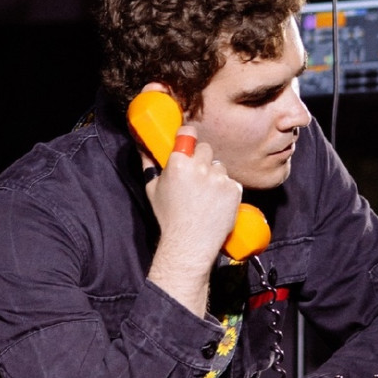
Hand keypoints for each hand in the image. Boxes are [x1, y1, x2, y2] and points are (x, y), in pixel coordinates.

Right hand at [146, 126, 242, 316]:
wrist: (190, 243)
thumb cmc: (169, 218)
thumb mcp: (153, 190)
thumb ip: (149, 166)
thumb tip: (143, 148)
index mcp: (178, 163)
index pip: (188, 133)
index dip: (189, 135)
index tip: (189, 138)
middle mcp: (200, 167)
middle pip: (206, 149)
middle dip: (201, 159)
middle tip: (196, 175)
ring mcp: (219, 178)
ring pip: (219, 166)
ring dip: (214, 175)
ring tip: (206, 194)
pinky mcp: (234, 189)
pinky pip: (231, 181)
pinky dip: (225, 189)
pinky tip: (215, 202)